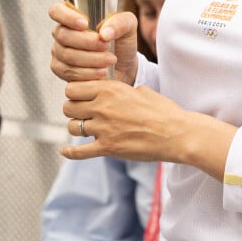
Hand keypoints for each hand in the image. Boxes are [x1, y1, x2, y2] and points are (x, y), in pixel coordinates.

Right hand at [49, 2, 137, 85]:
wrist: (124, 67)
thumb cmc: (122, 41)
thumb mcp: (128, 26)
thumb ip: (119, 22)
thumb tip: (104, 33)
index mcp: (74, 16)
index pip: (57, 10)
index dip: (67, 17)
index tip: (85, 24)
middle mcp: (62, 32)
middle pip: (63, 35)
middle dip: (87, 42)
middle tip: (106, 46)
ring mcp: (59, 52)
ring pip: (67, 55)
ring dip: (90, 59)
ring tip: (110, 60)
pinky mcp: (61, 70)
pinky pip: (68, 72)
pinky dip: (87, 73)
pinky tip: (102, 72)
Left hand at [60, 78, 237, 181]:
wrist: (176, 132)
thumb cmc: (163, 110)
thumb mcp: (142, 90)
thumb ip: (123, 91)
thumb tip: (119, 93)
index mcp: (110, 89)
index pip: (73, 88)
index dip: (75, 92)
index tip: (81, 96)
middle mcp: (103, 106)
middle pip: (68, 107)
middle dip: (73, 109)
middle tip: (82, 113)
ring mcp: (103, 128)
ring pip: (72, 127)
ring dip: (77, 128)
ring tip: (85, 128)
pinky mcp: (107, 148)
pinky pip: (79, 152)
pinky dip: (70, 152)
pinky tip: (65, 151)